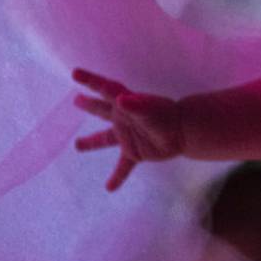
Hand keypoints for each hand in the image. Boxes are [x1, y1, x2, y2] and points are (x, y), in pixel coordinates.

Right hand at [72, 68, 184, 190]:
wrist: (184, 132)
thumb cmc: (167, 116)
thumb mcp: (150, 110)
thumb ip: (136, 106)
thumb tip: (121, 100)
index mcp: (124, 104)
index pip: (105, 90)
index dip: (90, 81)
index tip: (76, 73)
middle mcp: (123, 118)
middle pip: (102, 110)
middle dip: (90, 104)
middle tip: (77, 100)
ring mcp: (128, 136)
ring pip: (106, 139)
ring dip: (91, 142)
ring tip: (77, 145)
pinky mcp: (135, 152)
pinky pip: (123, 166)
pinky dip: (117, 176)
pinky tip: (109, 188)